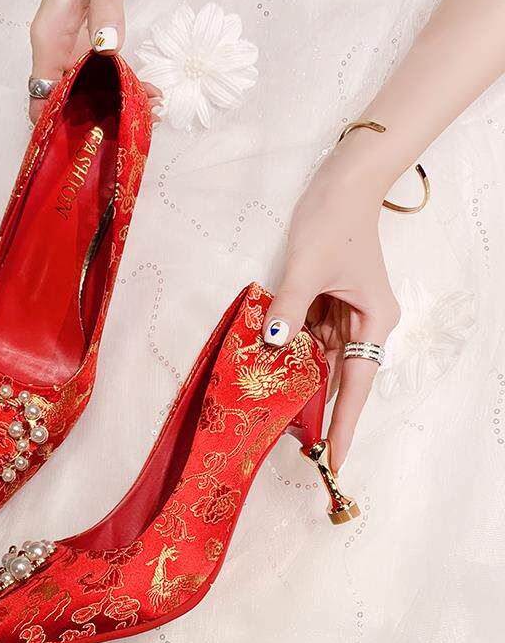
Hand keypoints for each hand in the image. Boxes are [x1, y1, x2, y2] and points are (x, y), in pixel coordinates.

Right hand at [29, 0, 160, 122]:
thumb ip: (106, 12)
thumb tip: (107, 49)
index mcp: (49, 38)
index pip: (41, 96)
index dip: (56, 125)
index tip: (86, 142)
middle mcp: (57, 49)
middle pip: (65, 101)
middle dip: (95, 121)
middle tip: (133, 126)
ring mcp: (73, 49)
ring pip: (86, 92)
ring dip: (113, 107)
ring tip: (149, 111)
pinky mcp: (91, 44)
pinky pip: (102, 76)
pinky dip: (122, 88)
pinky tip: (146, 92)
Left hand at [262, 138, 400, 469]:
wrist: (342, 182)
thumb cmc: (335, 221)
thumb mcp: (310, 267)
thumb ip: (291, 308)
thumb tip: (271, 344)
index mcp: (374, 321)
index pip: (357, 384)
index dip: (344, 424)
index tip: (335, 460)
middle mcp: (362, 323)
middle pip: (337, 375)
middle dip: (315, 407)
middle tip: (292, 444)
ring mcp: (342, 312)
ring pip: (318, 357)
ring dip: (297, 379)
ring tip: (274, 414)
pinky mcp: (324, 301)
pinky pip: (306, 335)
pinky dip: (289, 350)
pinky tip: (269, 367)